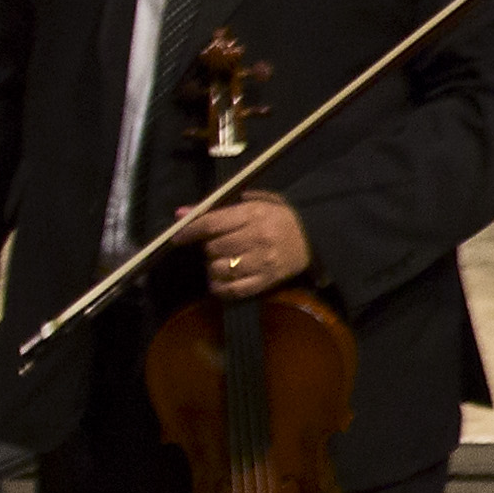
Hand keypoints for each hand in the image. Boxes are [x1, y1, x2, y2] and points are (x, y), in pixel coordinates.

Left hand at [187, 192, 314, 297]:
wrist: (316, 238)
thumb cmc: (281, 218)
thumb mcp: (256, 203)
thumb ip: (220, 207)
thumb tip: (182, 213)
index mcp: (254, 215)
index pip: (212, 224)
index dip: (189, 231)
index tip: (177, 237)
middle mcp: (257, 238)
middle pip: (213, 248)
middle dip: (207, 249)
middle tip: (215, 247)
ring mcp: (263, 262)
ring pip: (220, 269)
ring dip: (213, 268)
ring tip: (221, 263)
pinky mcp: (267, 281)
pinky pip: (234, 289)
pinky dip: (221, 288)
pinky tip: (219, 282)